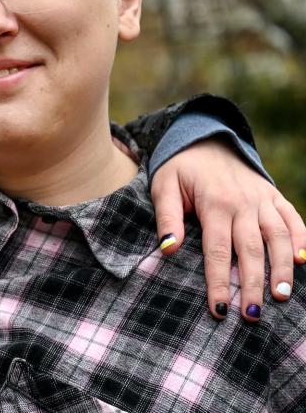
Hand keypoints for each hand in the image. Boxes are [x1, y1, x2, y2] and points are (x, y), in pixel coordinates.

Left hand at [151, 137, 305, 321]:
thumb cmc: (180, 169)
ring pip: (278, 237)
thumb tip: (168, 249)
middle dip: (253, 284)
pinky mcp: (274, 196)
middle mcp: (243, 203)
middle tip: (252, 315)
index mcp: (214, 203)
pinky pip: (293, 219)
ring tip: (281, 296)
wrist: (205, 139)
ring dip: (282, 268)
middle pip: (251, 250)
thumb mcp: (163, 186)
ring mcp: (262, 199)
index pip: (218, 250)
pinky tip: (304, 261)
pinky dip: (301, 239)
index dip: (219, 281)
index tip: (220, 309)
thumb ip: (167, 217)